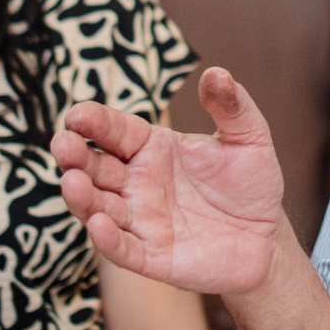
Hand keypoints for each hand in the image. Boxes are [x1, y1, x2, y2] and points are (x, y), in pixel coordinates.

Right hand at [53, 68, 289, 297]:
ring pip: (100, 207)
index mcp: (152, 148)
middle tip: (62, 144)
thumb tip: (217, 73)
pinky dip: (108, 239)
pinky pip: (123, 248)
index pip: (115, 131)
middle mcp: (138, 182)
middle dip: (76, 156)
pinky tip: (99, 225)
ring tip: (72, 182)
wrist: (266, 238)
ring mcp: (141, 220)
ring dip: (83, 197)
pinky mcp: (151, 256)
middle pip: (96, 168)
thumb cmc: (251, 183)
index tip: (77, 114)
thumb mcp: (249, 138)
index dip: (95, 122)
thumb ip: (231, 106)